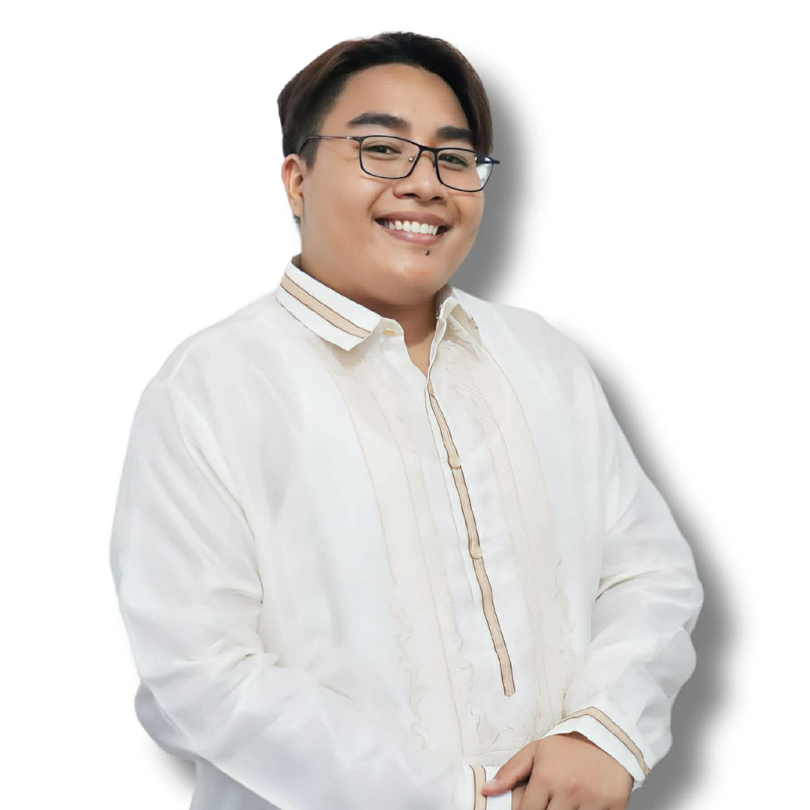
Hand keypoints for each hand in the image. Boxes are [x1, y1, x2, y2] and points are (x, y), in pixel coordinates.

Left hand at [482, 732, 633, 809]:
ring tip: (564, 803)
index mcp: (547, 777)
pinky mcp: (615, 807)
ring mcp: (593, 801)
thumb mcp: (535, 751)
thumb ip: (510, 772)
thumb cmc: (568, 746)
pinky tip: (583, 806)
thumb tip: (486, 790)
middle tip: (549, 804)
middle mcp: (569, 790)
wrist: (607, 736)